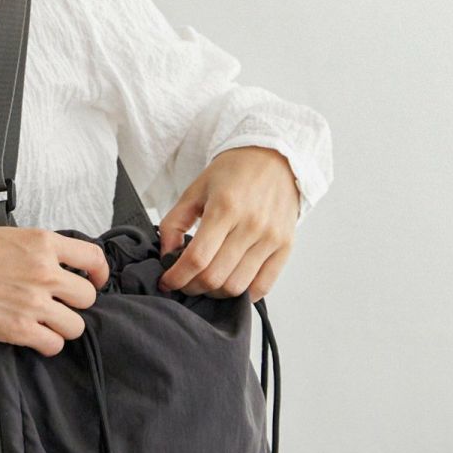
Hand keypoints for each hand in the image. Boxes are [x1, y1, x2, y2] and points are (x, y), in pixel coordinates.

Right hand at [0, 226, 109, 356]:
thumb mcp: (15, 236)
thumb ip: (44, 249)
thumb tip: (66, 264)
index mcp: (44, 244)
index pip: (93, 258)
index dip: (100, 273)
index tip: (96, 280)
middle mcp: (44, 273)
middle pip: (87, 297)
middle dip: (76, 302)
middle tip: (62, 302)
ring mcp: (34, 303)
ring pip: (76, 325)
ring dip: (64, 325)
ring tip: (49, 321)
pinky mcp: (20, 329)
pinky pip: (54, 344)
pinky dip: (48, 343)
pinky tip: (38, 335)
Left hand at [156, 146, 299, 300]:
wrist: (274, 159)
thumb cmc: (233, 173)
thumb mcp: (195, 190)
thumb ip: (174, 223)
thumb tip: (166, 256)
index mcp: (225, 208)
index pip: (197, 259)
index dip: (177, 277)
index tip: (167, 282)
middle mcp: (252, 225)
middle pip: (215, 278)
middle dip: (191, 287)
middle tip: (184, 283)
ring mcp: (271, 238)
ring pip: (237, 287)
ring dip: (214, 293)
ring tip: (205, 283)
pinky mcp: (285, 247)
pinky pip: (263, 287)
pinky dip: (242, 294)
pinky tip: (229, 283)